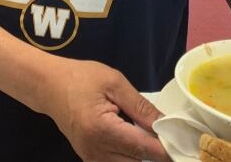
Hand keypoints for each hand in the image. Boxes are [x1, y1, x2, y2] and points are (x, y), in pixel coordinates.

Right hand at [41, 59, 170, 161]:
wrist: (48, 85)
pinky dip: (131, 156)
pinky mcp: (90, 160)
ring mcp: (91, 159)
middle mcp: (96, 151)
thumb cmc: (80, 78)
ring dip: (143, 155)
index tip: (183, 141)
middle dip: (156, 153)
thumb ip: (140, 105)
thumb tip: (165, 124)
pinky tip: (136, 140)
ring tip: (152, 137)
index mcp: (103, 129)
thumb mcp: (113, 82)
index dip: (167, 148)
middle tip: (169, 135)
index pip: (144, 149)